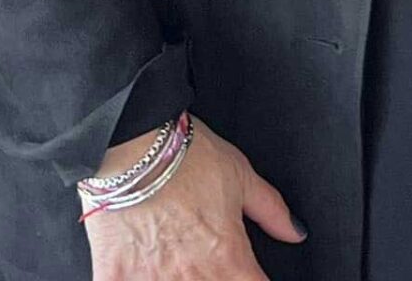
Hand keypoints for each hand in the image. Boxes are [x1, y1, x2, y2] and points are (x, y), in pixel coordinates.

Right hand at [84, 117, 306, 278]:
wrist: (132, 144)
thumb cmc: (187, 156)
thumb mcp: (241, 175)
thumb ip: (272, 210)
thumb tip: (295, 232)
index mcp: (227, 256)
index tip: (251, 276)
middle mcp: (192, 276)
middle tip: (210, 260)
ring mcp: (151, 280)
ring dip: (179, 280)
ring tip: (179, 261)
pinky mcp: (115, 278)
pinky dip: (138, 280)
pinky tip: (144, 270)